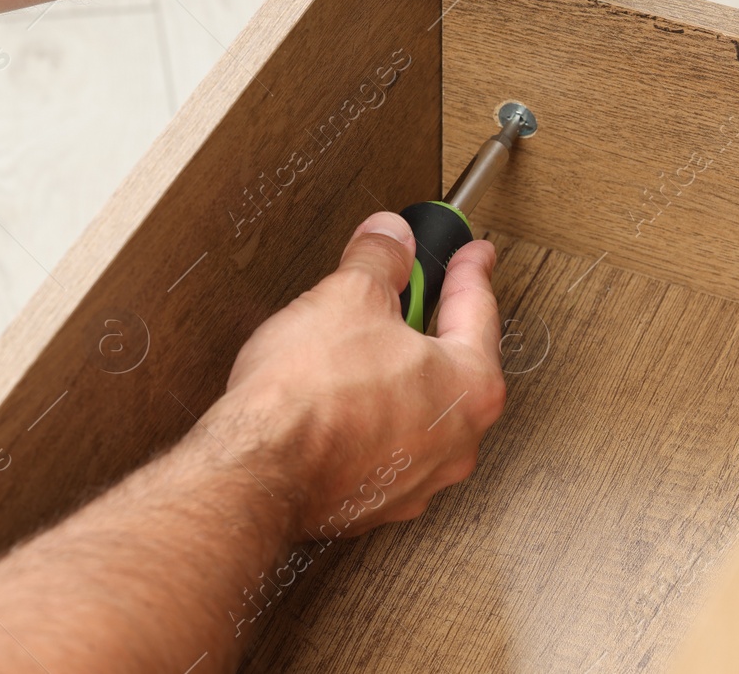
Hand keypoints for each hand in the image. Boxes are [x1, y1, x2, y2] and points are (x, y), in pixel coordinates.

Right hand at [203, 211, 505, 538]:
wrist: (258, 470)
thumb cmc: (309, 398)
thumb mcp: (349, 295)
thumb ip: (380, 258)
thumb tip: (389, 239)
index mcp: (469, 387)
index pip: (480, 311)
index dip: (472, 271)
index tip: (475, 255)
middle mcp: (456, 441)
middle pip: (455, 364)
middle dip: (432, 323)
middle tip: (419, 291)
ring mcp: (417, 478)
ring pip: (419, 409)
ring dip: (397, 374)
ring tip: (365, 344)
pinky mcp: (375, 499)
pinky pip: (385, 443)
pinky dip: (370, 416)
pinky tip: (341, 397)